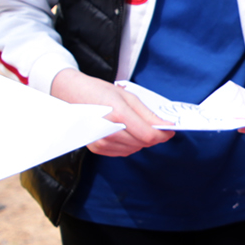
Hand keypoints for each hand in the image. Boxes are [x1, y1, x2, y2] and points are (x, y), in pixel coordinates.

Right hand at [50, 69, 174, 157]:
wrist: (73, 94)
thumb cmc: (101, 92)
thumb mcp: (128, 97)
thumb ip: (148, 114)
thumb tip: (167, 126)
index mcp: (118, 114)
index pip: (148, 135)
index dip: (163, 135)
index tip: (170, 130)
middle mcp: (108, 130)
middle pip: (142, 143)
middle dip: (153, 136)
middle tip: (154, 125)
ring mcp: (101, 141)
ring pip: (134, 149)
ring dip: (141, 141)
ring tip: (137, 126)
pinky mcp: (96, 147)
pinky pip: (122, 152)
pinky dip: (129, 145)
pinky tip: (126, 132)